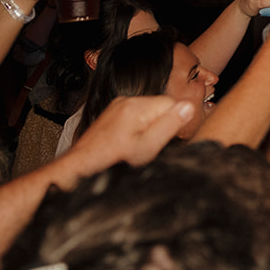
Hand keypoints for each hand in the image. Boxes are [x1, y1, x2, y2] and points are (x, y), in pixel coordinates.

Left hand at [61, 94, 192, 176]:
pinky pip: (135, 116)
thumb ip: (169, 125)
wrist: (80, 169)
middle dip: (162, 125)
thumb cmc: (113, 163)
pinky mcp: (112, 115)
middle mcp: (126, 100)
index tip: (167, 141)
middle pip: (160, 106)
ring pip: (148, 112)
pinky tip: (130, 144)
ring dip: (150, 128)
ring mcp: (117, 107)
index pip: (172, 103)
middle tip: (151, 147)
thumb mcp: (147, 148)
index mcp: (136, 106)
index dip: (176, 123)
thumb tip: (188, 106)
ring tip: (138, 148)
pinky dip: (138, 128)